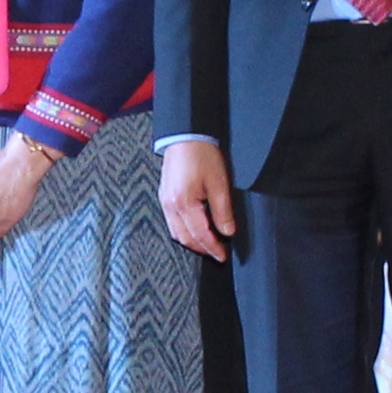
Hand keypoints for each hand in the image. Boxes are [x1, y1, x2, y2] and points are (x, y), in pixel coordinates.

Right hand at [159, 136, 238, 258]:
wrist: (185, 136)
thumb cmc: (202, 155)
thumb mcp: (219, 183)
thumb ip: (222, 211)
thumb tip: (227, 232)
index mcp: (184, 203)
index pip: (200, 235)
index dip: (213, 248)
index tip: (223, 256)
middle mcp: (171, 206)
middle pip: (185, 238)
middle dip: (201, 249)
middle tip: (217, 253)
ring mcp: (164, 202)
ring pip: (176, 233)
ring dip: (192, 242)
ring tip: (208, 244)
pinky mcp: (164, 197)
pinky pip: (172, 223)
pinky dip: (183, 231)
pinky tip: (195, 230)